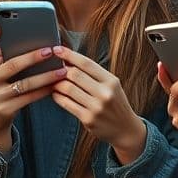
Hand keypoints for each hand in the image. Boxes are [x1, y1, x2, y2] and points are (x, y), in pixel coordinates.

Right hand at [0, 25, 66, 151]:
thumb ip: (0, 62)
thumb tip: (27, 45)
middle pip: (11, 65)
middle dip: (32, 57)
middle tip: (50, 50)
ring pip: (25, 83)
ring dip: (46, 76)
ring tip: (61, 70)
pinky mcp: (5, 110)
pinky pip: (29, 97)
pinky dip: (44, 90)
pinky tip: (55, 85)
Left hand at [51, 45, 147, 163]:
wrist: (126, 129)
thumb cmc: (115, 103)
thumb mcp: (112, 85)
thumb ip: (94, 74)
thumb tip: (69, 60)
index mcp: (111, 81)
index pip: (86, 63)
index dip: (69, 54)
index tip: (57, 49)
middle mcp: (105, 93)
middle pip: (75, 75)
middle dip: (61, 69)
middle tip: (53, 67)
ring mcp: (96, 107)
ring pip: (68, 89)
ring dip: (57, 83)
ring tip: (52, 80)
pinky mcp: (88, 119)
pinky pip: (67, 104)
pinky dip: (57, 96)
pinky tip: (55, 93)